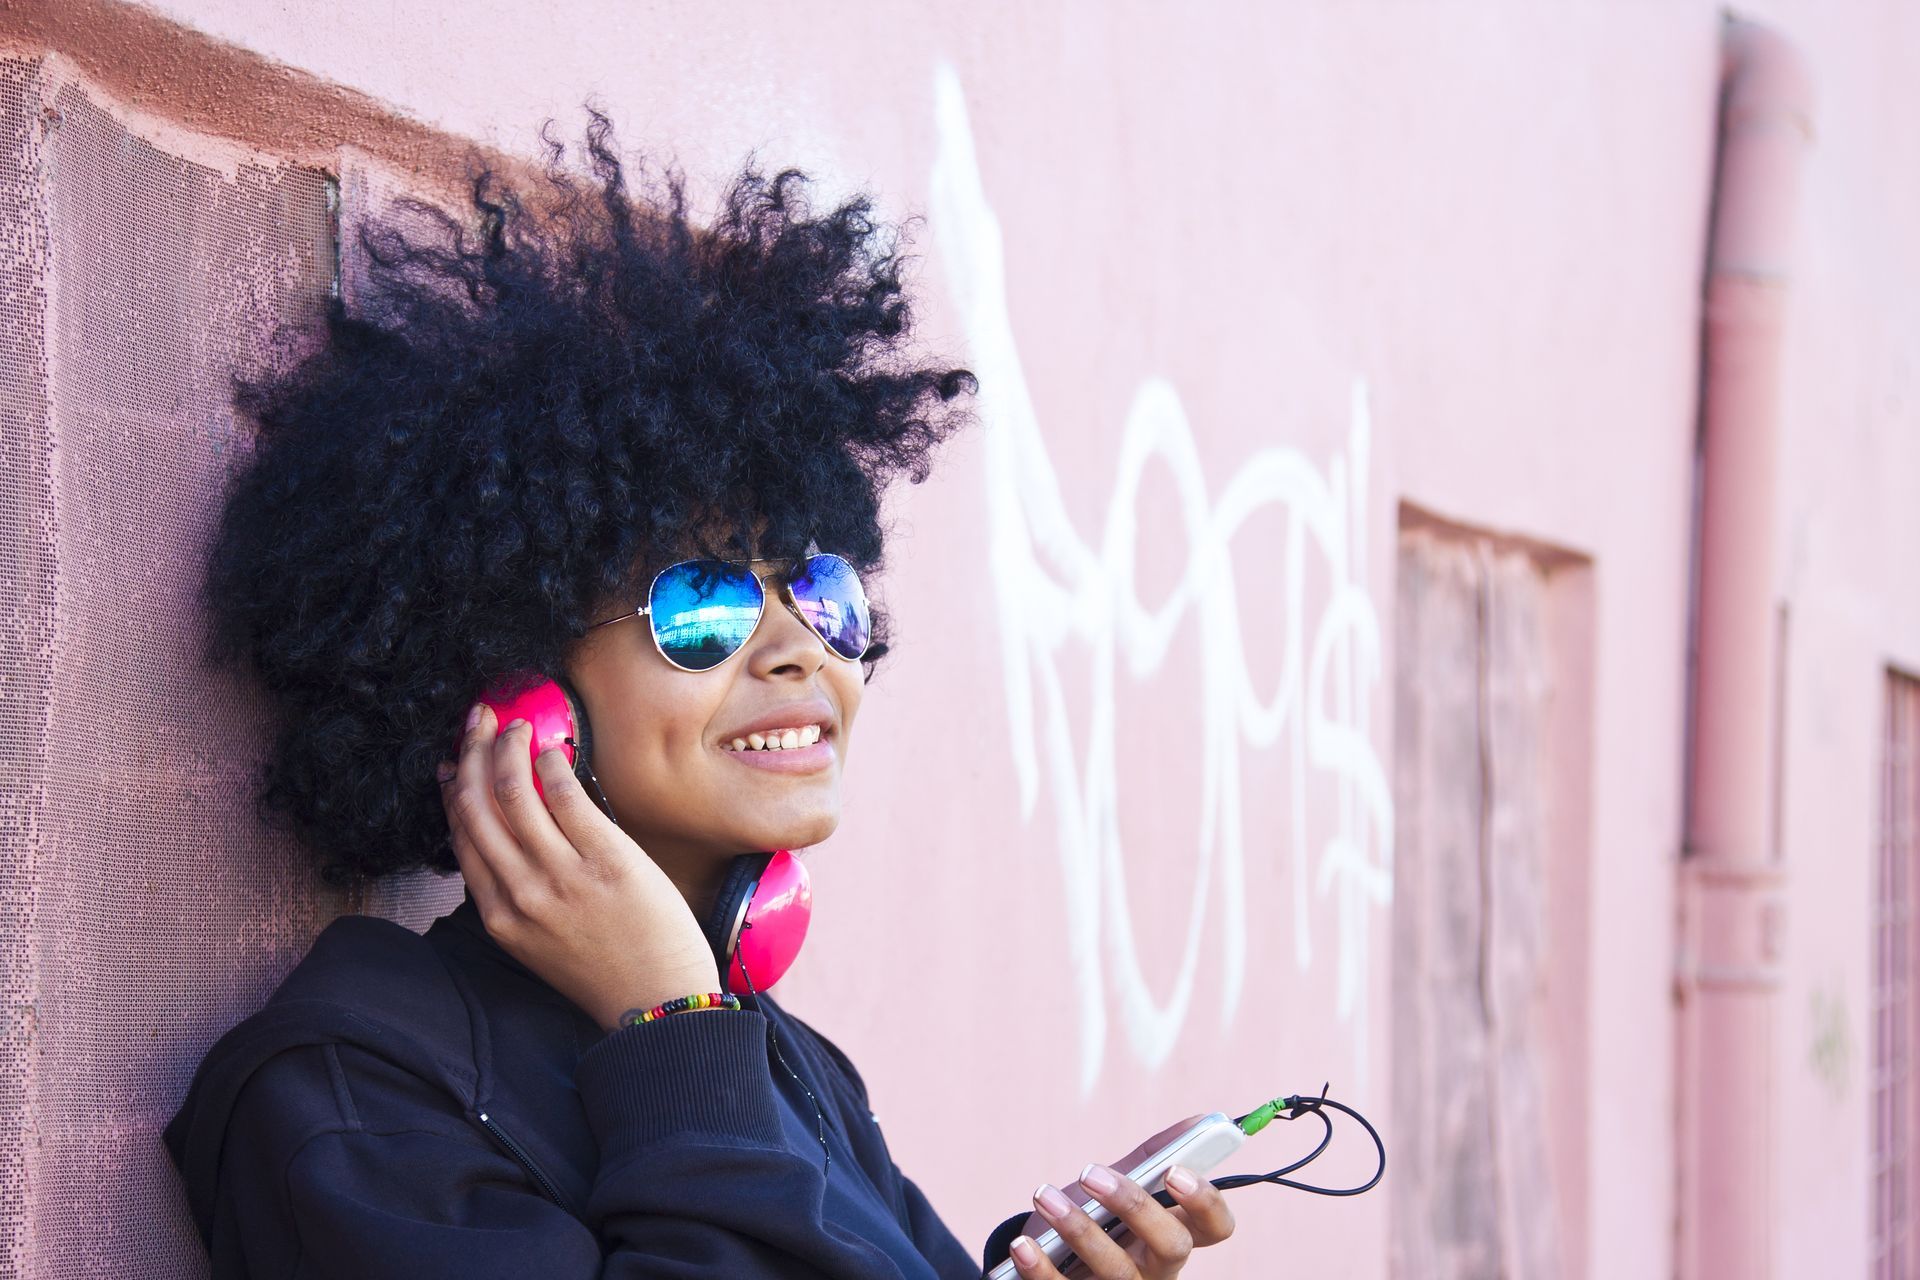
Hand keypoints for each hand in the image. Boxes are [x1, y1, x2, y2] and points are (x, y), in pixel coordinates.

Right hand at [436, 702, 720, 1031]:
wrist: (658, 1000)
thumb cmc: (606, 969)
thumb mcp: (539, 942)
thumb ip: (516, 896)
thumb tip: (509, 838)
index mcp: (499, 917)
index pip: (462, 836)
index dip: (454, 788)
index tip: (455, 759)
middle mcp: (520, 893)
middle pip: (478, 806)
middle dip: (472, 754)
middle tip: (479, 720)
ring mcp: (561, 877)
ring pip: (515, 794)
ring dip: (510, 749)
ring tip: (517, 726)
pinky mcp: (605, 860)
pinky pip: (567, 798)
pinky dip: (552, 765)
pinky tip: (552, 749)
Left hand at [1008, 1114, 1236, 1278]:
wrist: (1051, 1258)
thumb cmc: (1099, 1218)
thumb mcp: (1123, 1188)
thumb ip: (1154, 1158)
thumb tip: (1197, 1121)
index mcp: (1175, 1235)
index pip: (1216, 1227)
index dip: (1205, 1202)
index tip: (1174, 1171)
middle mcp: (1156, 1269)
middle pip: (1171, 1246)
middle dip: (1134, 1205)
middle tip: (1090, 1172)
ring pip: (1116, 1271)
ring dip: (1078, 1229)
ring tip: (1044, 1197)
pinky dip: (1041, 1269)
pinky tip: (1023, 1246)